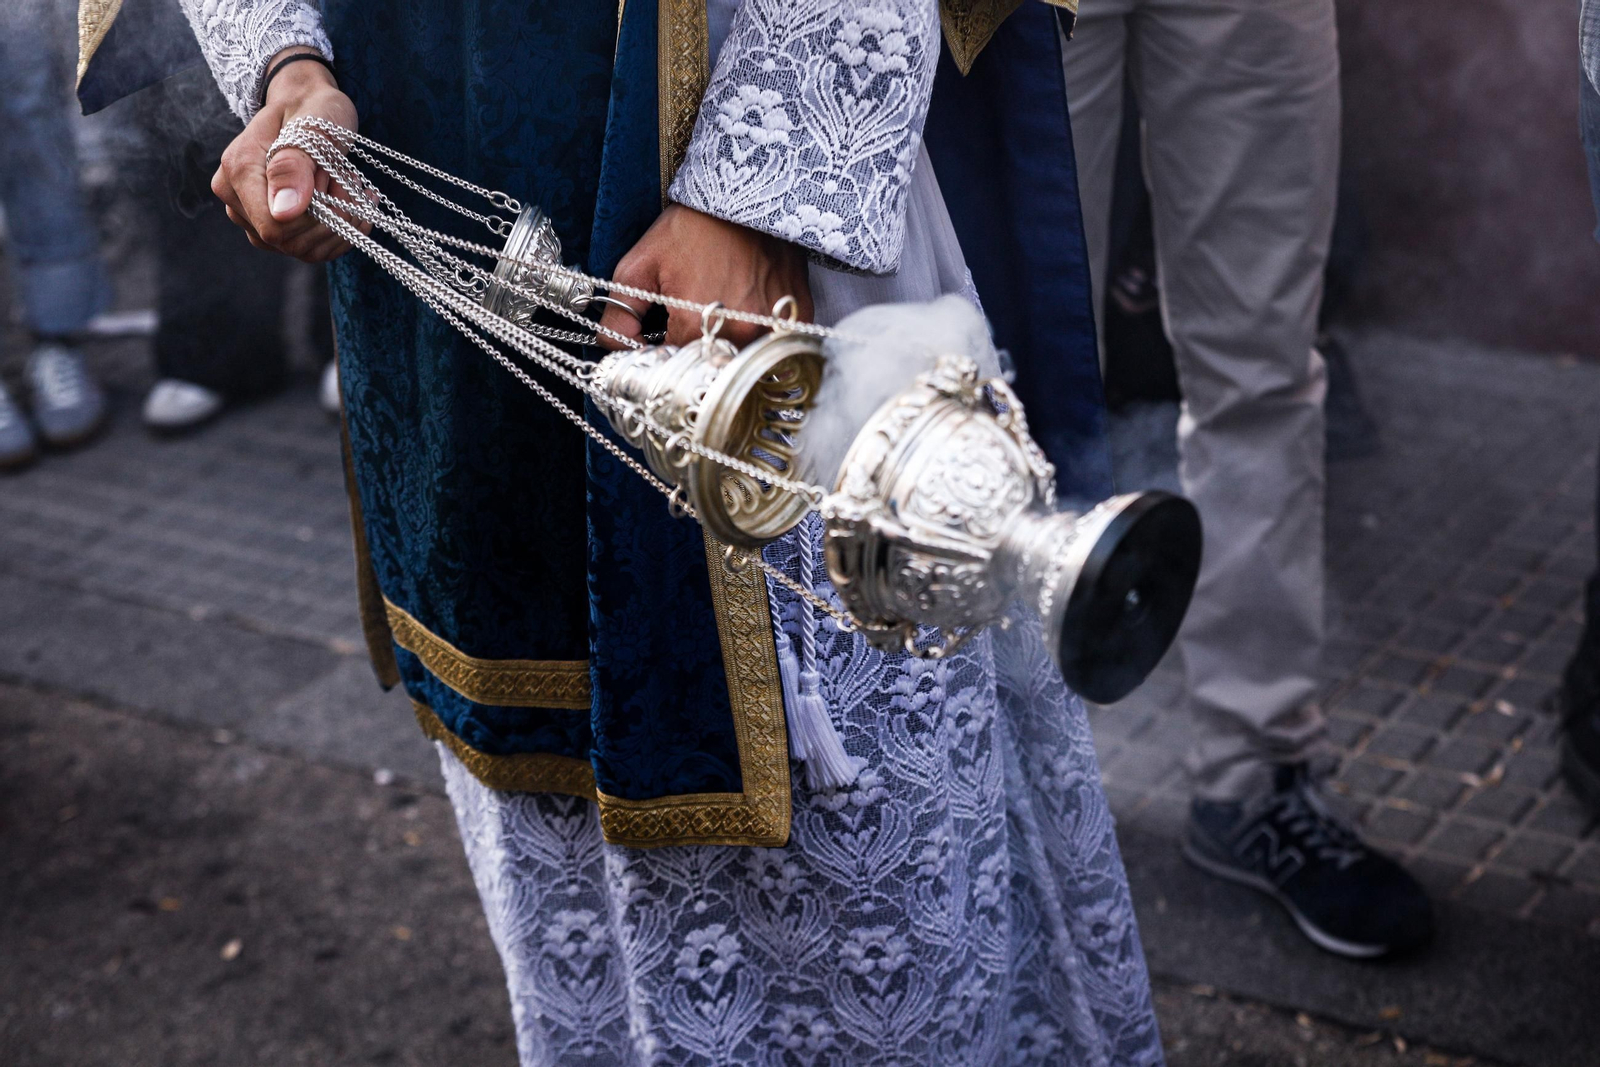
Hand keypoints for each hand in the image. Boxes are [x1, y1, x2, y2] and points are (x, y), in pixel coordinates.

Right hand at [211, 49, 361, 261]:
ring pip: (303, 250)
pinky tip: (353, 203)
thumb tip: (284, 212)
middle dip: (333, 216)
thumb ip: (294, 166)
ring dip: (340, 223)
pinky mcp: (271, 230)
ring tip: (347, 184)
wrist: (309, 109)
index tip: (339, 180)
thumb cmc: (313, 110)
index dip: (317, 217)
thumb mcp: (312, 127)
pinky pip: (309, 250)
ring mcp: (251, 218)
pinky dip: (340, 231)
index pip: (275, 226)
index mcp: (238, 169)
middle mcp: (235, 198)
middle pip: (290, 241)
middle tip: (348, 178)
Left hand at [599, 205, 813, 347]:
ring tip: (722, 307)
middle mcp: (738, 335)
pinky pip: (774, 340)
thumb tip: (612, 348)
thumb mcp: (641, 265)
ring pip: (744, 357)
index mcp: (695, 327)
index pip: (672, 366)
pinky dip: (760, 330)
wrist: (746, 192)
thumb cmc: (693, 226)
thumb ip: (619, 314)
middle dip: (696, 350)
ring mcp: (772, 327)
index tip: (661, 334)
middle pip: (710, 366)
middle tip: (692, 315)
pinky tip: (750, 302)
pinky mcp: (798, 316)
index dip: (663, 353)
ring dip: (730, 343)